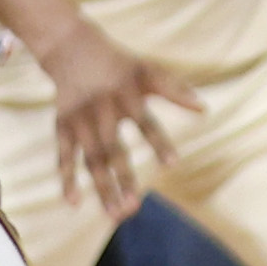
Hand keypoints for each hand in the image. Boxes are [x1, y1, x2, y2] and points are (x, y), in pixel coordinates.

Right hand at [42, 25, 203, 207]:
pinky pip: (63, 156)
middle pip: (112, 150)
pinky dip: (66, 178)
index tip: (173, 165)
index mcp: (126, 96)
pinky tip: (74, 203)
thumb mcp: (149, 70)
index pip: (146, 123)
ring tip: (116, 215)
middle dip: (123, 179)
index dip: (159, 143)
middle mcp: (101, 111)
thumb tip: (204, 110)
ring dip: (101, 188)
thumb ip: (175, 90)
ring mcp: (79, 121)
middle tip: (134, 208)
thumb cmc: (121, 66)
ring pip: (90, 160)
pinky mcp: (62, 127)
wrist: (73, 50)